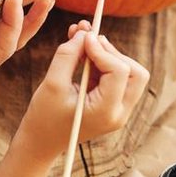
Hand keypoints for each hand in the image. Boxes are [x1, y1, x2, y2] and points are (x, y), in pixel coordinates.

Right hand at [16, 22, 149, 161]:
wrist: (41, 143)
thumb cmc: (43, 117)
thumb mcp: (52, 83)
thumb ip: (68, 55)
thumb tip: (84, 33)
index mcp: (106, 112)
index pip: (119, 71)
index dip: (102, 50)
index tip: (82, 36)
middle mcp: (119, 113)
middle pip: (134, 72)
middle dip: (110, 51)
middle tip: (86, 39)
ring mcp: (118, 111)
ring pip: (129, 73)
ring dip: (106, 54)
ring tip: (80, 40)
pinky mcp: (111, 105)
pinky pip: (116, 78)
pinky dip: (101, 63)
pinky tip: (81, 53)